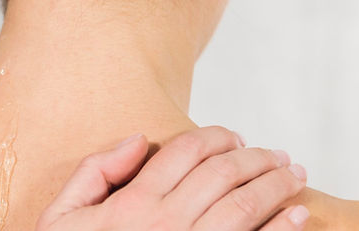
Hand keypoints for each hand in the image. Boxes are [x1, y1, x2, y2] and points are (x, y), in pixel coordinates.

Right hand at [37, 127, 310, 230]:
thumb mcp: (61, 216)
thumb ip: (94, 172)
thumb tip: (137, 140)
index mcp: (132, 203)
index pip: (185, 151)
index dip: (216, 137)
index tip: (235, 137)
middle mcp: (165, 223)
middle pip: (222, 174)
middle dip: (256, 157)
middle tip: (276, 154)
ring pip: (243, 207)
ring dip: (275, 185)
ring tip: (293, 173)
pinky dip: (282, 229)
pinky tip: (297, 215)